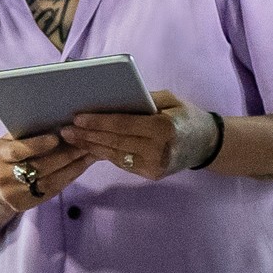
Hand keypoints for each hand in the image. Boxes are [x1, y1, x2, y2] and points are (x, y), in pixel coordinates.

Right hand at [0, 130, 89, 217]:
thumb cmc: (9, 156)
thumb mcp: (9, 142)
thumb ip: (27, 134)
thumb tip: (58, 121)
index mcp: (0, 155)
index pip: (18, 150)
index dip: (38, 144)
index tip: (57, 137)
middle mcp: (4, 176)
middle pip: (39, 167)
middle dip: (65, 155)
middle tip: (85, 143)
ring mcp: (14, 193)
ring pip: (49, 181)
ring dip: (73, 166)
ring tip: (90, 153)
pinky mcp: (25, 204)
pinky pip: (53, 190)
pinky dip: (70, 177)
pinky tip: (82, 166)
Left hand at [64, 90, 217, 180]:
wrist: (207, 144)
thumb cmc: (186, 115)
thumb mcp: (169, 100)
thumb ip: (143, 99)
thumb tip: (110, 98)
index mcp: (164, 127)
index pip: (124, 125)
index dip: (98, 122)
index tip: (77, 118)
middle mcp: (159, 149)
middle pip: (115, 142)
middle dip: (87, 136)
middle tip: (64, 130)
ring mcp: (155, 165)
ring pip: (115, 155)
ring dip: (91, 147)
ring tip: (71, 139)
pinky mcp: (151, 174)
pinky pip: (123, 163)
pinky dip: (105, 154)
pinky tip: (89, 147)